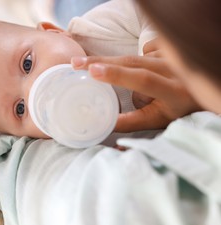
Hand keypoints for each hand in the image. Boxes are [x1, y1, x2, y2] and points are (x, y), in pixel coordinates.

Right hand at [71, 49, 200, 131]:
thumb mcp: (156, 120)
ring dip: (122, 69)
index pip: (143, 79)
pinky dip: (137, 60)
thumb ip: (130, 123)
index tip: (92, 71)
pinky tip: (143, 69)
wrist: (201, 91)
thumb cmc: (177, 108)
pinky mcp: (170, 46)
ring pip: (135, 58)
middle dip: (101, 61)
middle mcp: (176, 70)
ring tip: (120, 81)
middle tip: (76, 64)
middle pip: (133, 62)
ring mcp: (173, 55)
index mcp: (174, 92)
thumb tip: (102, 125)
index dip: (117, 75)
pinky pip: (143, 50)